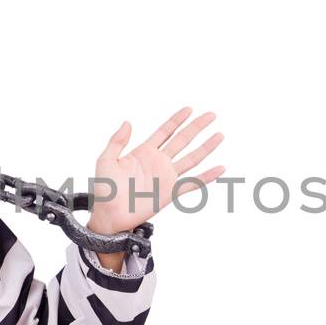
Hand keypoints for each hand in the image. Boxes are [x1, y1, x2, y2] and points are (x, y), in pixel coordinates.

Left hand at [86, 106, 225, 236]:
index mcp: (144, 152)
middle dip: (197, 127)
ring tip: (219, 135)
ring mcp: (166, 177)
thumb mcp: (106, 159)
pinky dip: (207, 177)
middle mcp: (159, 162)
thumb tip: (127, 122)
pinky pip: (192, 183)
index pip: (165, 131)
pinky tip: (220, 169)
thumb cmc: (104, 190)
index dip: (177, 119)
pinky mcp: (170, 193)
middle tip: (212, 115)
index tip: (189, 109)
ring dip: (206, 147)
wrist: (109, 215)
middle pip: (182, 140)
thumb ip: (117, 141)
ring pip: (191, 158)